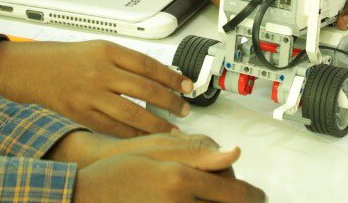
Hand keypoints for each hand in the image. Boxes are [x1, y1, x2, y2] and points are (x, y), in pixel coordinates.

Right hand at [0, 40, 193, 136]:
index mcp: (107, 51)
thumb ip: (125, 62)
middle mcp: (100, 72)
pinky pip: (114, 128)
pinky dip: (134, 135)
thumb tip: (158, 77)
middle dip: (171, 102)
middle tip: (184, 109)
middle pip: (146, 90)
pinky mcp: (82, 114)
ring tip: (172, 128)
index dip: (172, 77)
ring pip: (134, 113)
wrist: (31, 70)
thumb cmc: (64, 59)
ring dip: (157, 124)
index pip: (149, 65)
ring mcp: (91, 95)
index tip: (186, 86)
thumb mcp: (97, 49)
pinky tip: (146, 137)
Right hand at [71, 134, 264, 202]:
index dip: (252, 195)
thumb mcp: (158, 150)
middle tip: (240, 196)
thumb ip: (199, 153)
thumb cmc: (120, 169)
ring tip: (215, 199)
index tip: (258, 195)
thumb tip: (234, 154)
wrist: (89, 194)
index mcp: (180, 179)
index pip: (235, 193)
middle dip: (239, 202)